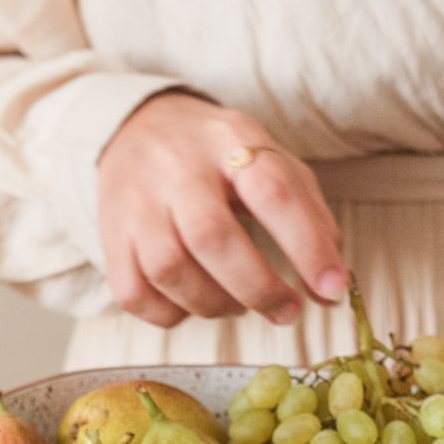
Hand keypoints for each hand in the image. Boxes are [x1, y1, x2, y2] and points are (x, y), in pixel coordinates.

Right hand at [97, 92, 347, 327]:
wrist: (137, 129)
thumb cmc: (219, 158)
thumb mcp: (272, 162)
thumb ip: (310, 217)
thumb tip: (332, 285)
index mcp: (230, 142)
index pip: (273, 191)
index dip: (307, 247)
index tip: (332, 289)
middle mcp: (176, 169)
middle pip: (211, 237)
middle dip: (258, 288)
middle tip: (286, 310)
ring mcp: (137, 204)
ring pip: (170, 270)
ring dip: (215, 304)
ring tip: (239, 303)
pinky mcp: (111, 238)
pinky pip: (135, 294)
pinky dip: (172, 314)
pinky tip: (194, 302)